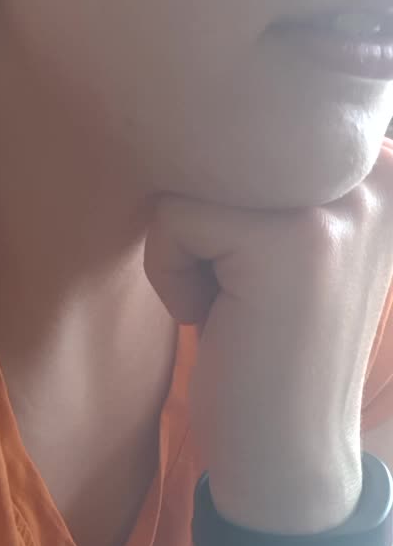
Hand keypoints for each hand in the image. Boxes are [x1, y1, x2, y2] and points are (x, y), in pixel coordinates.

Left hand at [143, 142, 392, 530]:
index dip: (225, 190)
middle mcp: (374, 169)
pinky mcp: (291, 241)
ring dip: (188, 250)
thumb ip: (275, 169)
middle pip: (219, 145)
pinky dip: (173, 276)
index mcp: (377, 163)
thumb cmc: (268, 342)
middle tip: (243, 289)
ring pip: (193, 180)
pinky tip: (221, 320)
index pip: (252, 120)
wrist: (286, 453)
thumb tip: (200, 93)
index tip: (256, 261)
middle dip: (205, 222)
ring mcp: (339, 204)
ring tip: (235, 302)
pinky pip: (173, 220)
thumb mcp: (289, 238)